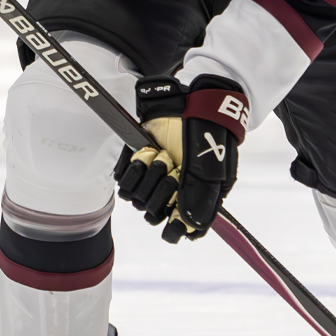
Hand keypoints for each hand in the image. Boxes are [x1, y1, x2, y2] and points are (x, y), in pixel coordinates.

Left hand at [113, 75, 248, 242]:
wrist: (189, 104)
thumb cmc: (206, 137)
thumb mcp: (212, 172)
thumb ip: (201, 203)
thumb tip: (188, 231)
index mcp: (190, 199)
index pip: (175, 230)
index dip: (172, 226)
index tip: (174, 214)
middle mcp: (168, 192)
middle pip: (152, 213)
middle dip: (163, 190)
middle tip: (176, 169)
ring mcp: (150, 178)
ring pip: (136, 198)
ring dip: (150, 176)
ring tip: (163, 156)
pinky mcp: (133, 163)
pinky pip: (123, 179)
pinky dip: (135, 166)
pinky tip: (149, 151)